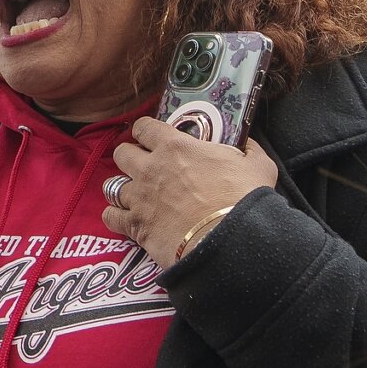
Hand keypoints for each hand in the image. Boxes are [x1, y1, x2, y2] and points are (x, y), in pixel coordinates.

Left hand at [103, 120, 278, 269]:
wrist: (228, 240)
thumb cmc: (244, 199)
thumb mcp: (257, 165)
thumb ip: (247, 150)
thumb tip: (247, 146)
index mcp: (176, 147)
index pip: (144, 127)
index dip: (145, 131)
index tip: (150, 138)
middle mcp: (150, 168)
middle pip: (122, 153)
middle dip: (129, 157)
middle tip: (143, 166)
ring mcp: (139, 197)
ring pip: (111, 185)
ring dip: (121, 188)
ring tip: (134, 194)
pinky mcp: (135, 224)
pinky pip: (110, 216)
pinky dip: (115, 217)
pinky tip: (125, 219)